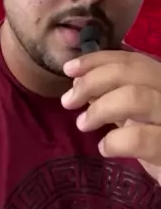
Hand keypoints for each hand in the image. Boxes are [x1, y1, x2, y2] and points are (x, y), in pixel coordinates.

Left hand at [62, 50, 160, 182]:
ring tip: (82, 124)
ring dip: (100, 108)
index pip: (131, 59)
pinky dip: (116, 141)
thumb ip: (116, 97)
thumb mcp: (139, 116)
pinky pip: (141, 138)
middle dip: (92, 81)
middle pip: (132, 71)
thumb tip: (80, 83)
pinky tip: (105, 148)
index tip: (68, 69)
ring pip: (136, 97)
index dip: (97, 60)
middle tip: (68, 100)